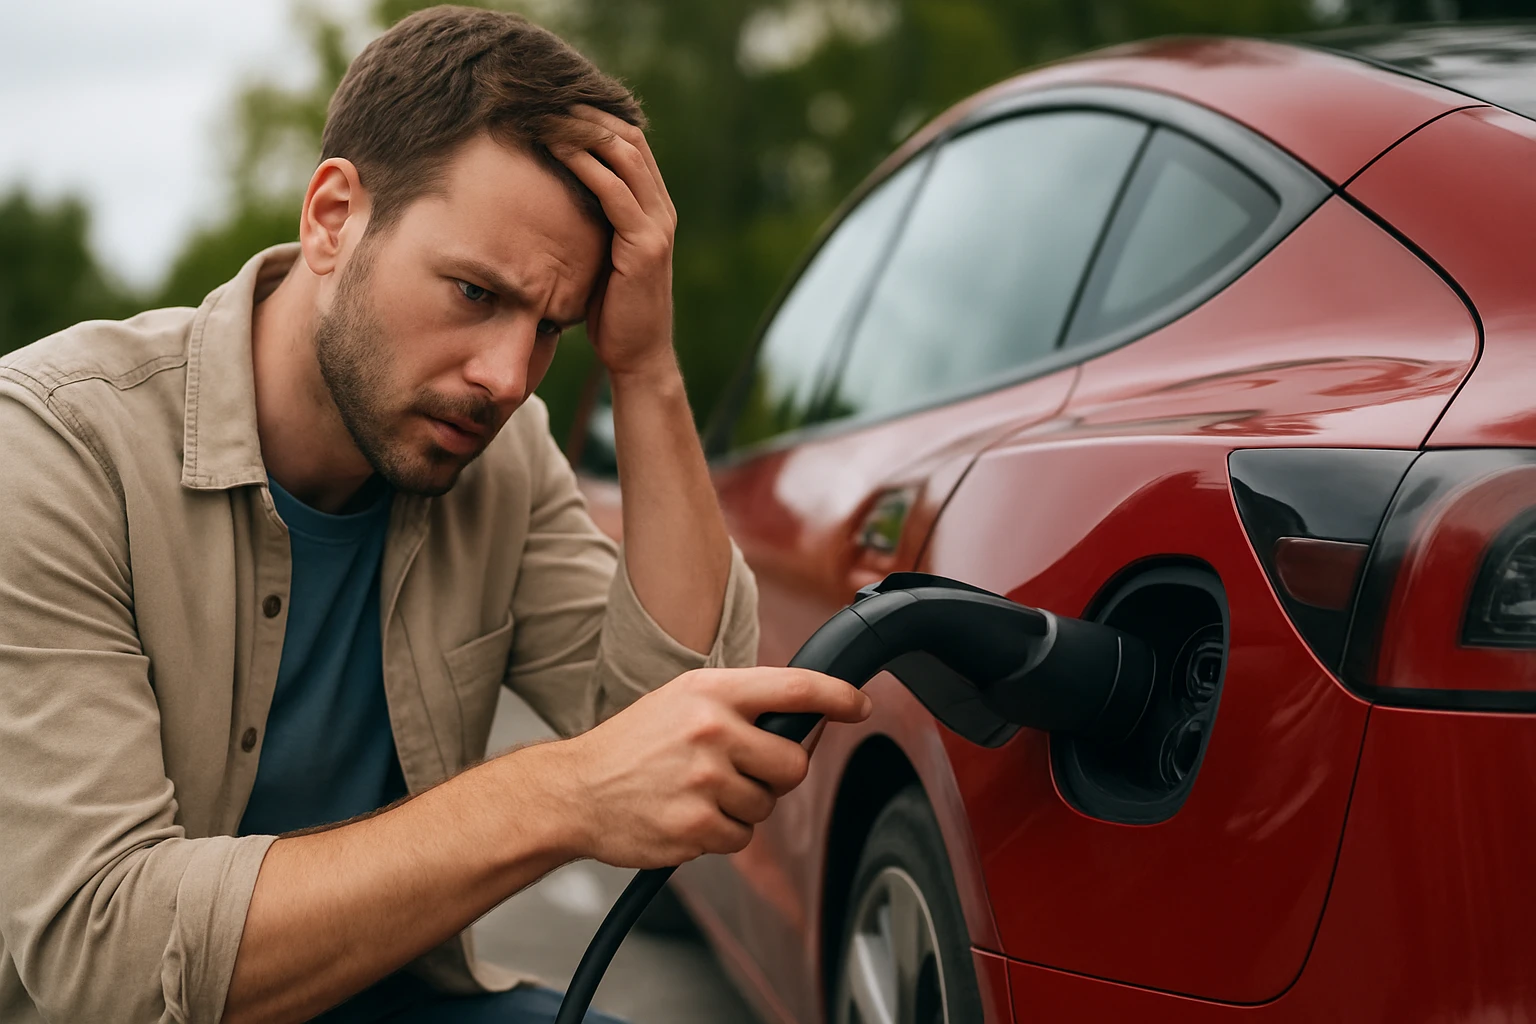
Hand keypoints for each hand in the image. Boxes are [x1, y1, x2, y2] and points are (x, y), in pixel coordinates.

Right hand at [555, 667, 871, 868]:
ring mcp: (703, 780)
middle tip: (742, 770)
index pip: (795, 687)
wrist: (575, 791)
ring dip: (744, 806)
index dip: (838, 697)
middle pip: (794, 762)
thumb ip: (741, 705)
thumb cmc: (633, 746)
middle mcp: (710, 730)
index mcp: (710, 691)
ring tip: (700, 791)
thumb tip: (808, 720)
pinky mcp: (695, 825)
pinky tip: (689, 815)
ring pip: (767, 804)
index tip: (859, 705)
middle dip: (777, 773)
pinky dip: (722, 833)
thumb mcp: (682, 701)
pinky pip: (741, 837)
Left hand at [556, 105, 678, 381]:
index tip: (550, 100)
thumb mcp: (600, 256)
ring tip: (543, 112)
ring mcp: (657, 225)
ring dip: (581, 129)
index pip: (627, 141)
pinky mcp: (646, 245)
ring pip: (622, 155)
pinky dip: (584, 164)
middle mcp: (661, 208)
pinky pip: (614, 191)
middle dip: (584, 112)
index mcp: (652, 206)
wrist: (637, 356)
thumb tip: (553, 197)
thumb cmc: (611, 310)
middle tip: (542, 95)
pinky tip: (554, 149)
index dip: (592, 115)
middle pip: (626, 137)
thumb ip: (591, 224)